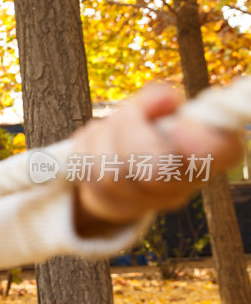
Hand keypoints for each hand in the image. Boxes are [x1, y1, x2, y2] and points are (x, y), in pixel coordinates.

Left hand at [73, 83, 242, 233]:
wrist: (119, 173)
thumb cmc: (146, 135)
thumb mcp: (158, 112)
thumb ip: (157, 100)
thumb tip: (163, 98)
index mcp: (205, 157)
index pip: (218, 152)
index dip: (196, 139)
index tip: (178, 124)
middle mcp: (179, 187)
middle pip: (154, 166)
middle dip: (129, 129)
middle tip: (127, 111)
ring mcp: (142, 202)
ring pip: (111, 169)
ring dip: (101, 136)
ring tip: (108, 127)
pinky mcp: (106, 204)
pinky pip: (85, 169)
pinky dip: (84, 146)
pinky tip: (94, 142)